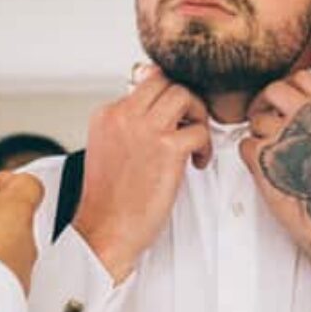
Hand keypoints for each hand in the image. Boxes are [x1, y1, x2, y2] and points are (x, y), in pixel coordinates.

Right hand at [71, 66, 210, 282]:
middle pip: (165, 80)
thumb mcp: (107, 148)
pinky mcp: (167, 149)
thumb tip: (152, 112)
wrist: (104, 230)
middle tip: (188, 122)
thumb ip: (127, 125)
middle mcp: (124, 116)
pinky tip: (197, 162)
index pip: (145, 81)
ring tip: (194, 139)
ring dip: (197, 115)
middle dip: (183, 99)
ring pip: (184, 95)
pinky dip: (205, 147)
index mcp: (107, 114)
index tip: (175, 116)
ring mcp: (145, 130)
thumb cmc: (108, 199)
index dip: (165, 97)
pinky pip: (200, 130)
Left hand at [242, 71, 310, 259]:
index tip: (281, 99)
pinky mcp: (263, 156)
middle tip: (262, 117)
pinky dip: (250, 158)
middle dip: (264, 104)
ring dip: (259, 138)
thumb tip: (304, 104)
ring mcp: (284, 133)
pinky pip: (244, 145)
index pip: (300, 78)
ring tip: (277, 159)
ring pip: (255, 122)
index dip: (287, 88)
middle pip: (273, 91)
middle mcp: (308, 114)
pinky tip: (267, 170)